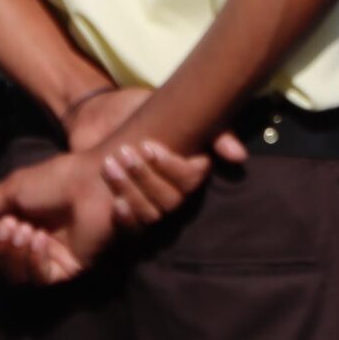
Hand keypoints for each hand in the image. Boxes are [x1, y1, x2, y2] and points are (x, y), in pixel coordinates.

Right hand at [0, 148, 118, 285]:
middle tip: (8, 227)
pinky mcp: (69, 267)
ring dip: (15, 254)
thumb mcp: (14, 187)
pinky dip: (34, 261)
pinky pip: (42, 277)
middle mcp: (36, 242)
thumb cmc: (57, 179)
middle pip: (3, 263)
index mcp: (23, 223)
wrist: (93, 180)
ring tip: (24, 230)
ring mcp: (53, 256)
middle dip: (0, 247)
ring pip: (19, 274)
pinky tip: (39, 241)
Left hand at [64, 86, 247, 228]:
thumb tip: (239, 157)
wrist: (98, 114)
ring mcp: (145, 202)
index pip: (190, 180)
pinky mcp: (123, 215)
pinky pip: (131, 230)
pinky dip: (124, 219)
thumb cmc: (139, 109)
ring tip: (110, 167)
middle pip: (169, 199)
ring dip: (131, 191)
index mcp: (182, 167)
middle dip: (145, 177)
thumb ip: (211, 130)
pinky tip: (115, 204)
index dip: (172, 167)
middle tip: (125, 153)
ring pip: (150, 213)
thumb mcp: (174, 111)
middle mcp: (167, 188)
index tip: (150, 147)